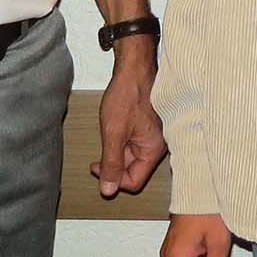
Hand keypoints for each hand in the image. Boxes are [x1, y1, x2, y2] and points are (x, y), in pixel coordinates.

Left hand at [92, 39, 164, 196]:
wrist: (134, 66)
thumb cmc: (128, 93)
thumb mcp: (113, 133)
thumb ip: (111, 163)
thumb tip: (108, 190)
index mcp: (154, 149)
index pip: (133, 181)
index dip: (112, 178)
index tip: (98, 166)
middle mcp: (158, 145)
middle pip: (133, 169)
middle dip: (114, 162)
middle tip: (100, 151)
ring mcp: (154, 135)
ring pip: (131, 156)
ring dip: (116, 149)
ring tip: (109, 131)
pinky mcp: (148, 127)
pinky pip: (133, 143)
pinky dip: (121, 139)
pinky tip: (114, 126)